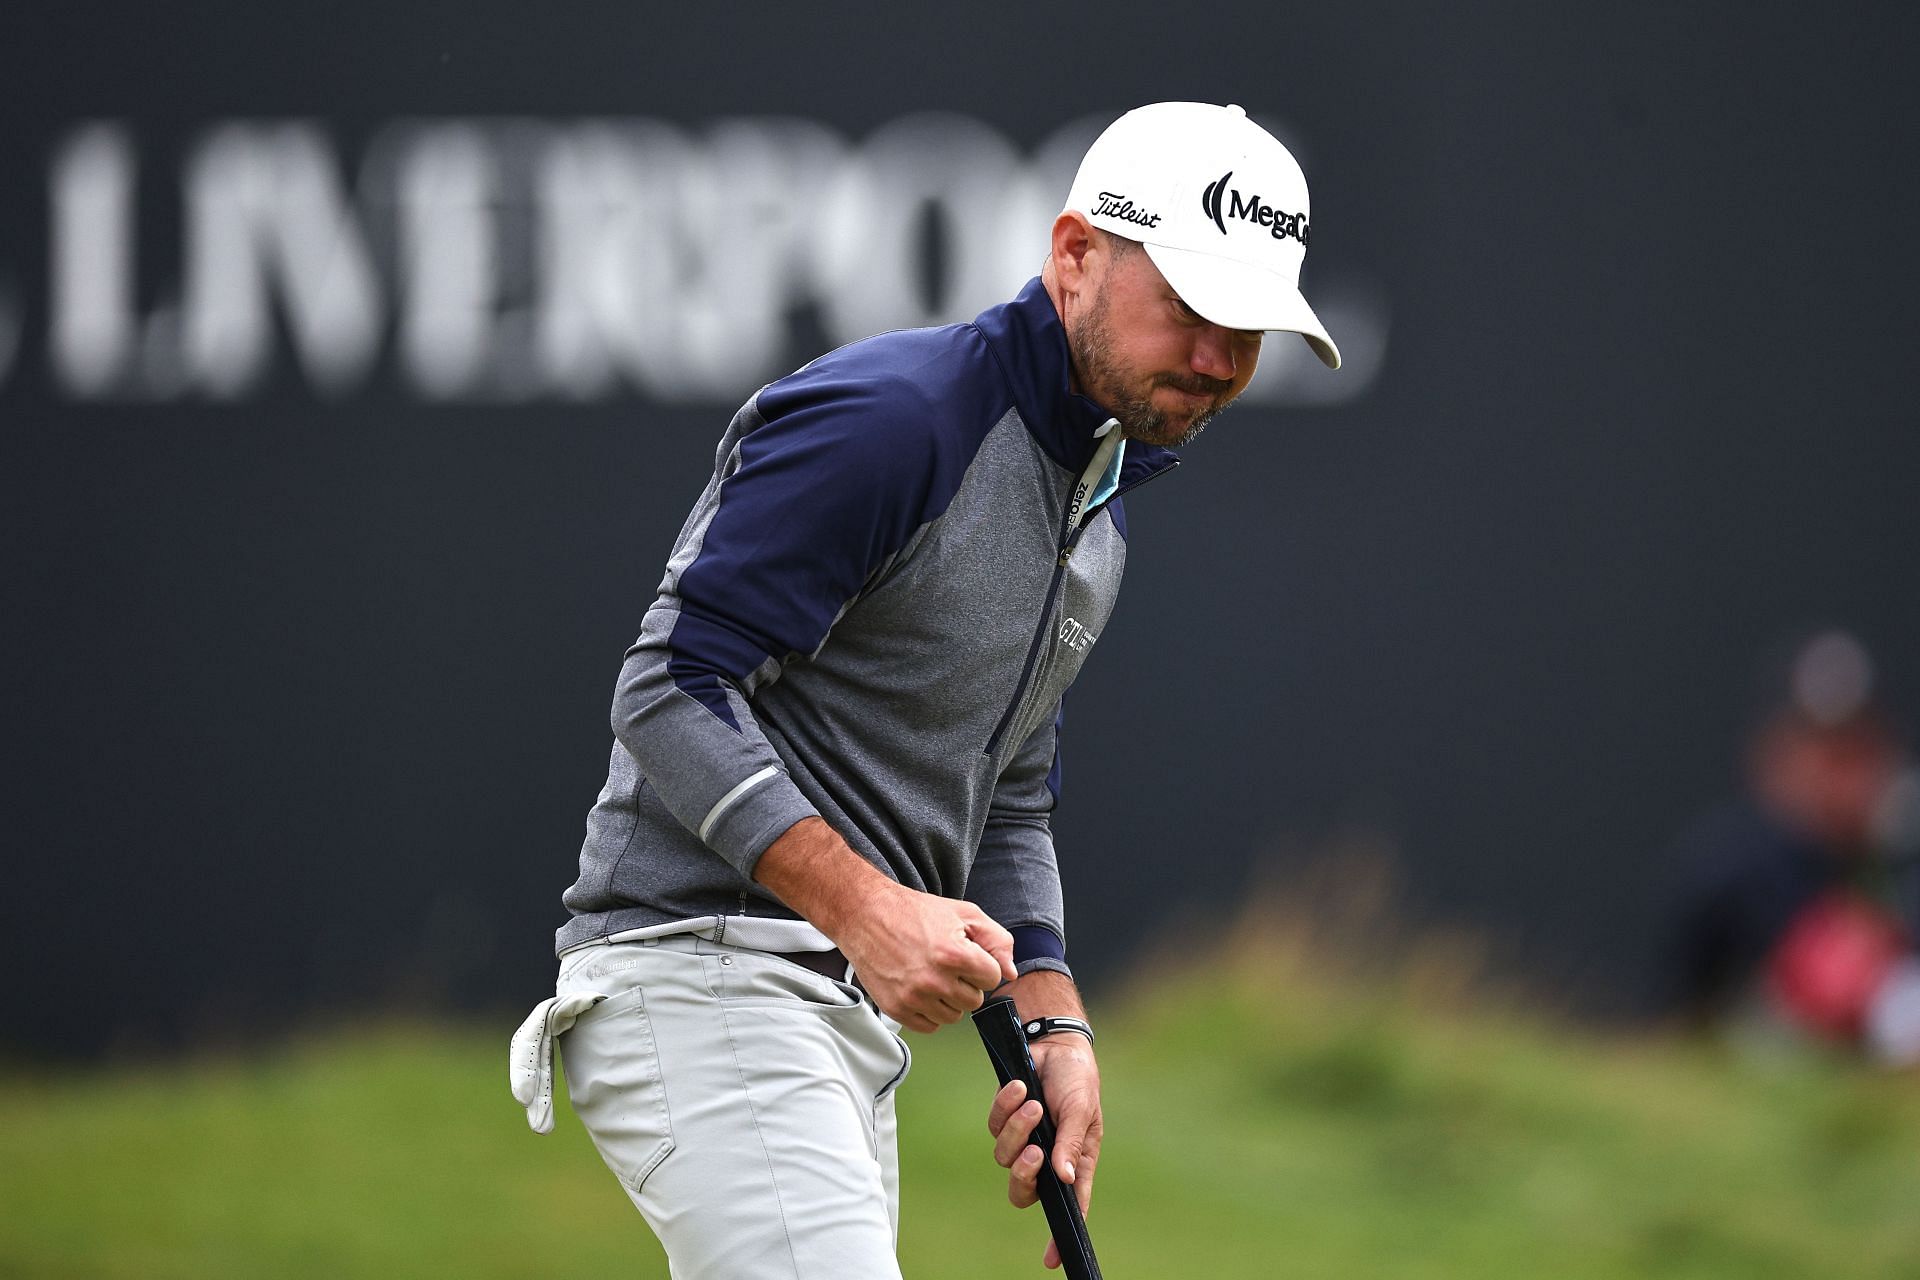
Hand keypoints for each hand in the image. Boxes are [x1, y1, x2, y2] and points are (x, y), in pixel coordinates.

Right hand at [751, 818, 1016, 1031]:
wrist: (865, 915)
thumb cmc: (914, 912)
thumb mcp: (964, 913)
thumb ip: (996, 942)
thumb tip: (1010, 974)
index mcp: (954, 954)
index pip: (992, 979)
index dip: (983, 965)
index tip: (967, 955)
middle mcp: (934, 980)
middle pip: (974, 1001)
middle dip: (967, 983)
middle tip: (947, 964)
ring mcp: (913, 998)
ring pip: (953, 1017)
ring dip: (949, 1000)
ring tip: (933, 975)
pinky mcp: (896, 1009)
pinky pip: (929, 1026)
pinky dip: (930, 1012)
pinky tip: (921, 989)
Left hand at [987, 1035, 1101, 1269]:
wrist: (1053, 1043)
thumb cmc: (1077, 1079)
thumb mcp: (1080, 1109)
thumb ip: (1070, 1143)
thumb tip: (1063, 1178)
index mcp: (1073, 1161)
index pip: (1068, 1207)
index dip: (1058, 1235)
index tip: (1051, 1259)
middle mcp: (1047, 1157)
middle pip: (1023, 1190)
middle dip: (1024, 1174)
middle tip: (1035, 1151)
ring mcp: (1023, 1139)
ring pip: (1005, 1157)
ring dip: (1018, 1129)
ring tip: (1032, 1102)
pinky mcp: (1004, 1119)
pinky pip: (994, 1126)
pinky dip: (1005, 1106)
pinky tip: (1019, 1086)